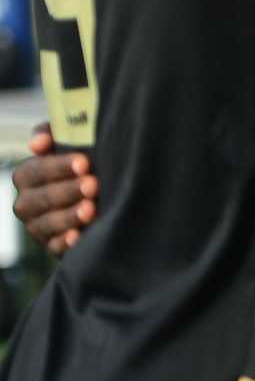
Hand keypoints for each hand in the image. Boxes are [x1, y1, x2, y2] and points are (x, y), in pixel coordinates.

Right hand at [12, 124, 96, 255]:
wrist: (102, 196)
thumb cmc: (84, 164)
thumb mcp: (70, 145)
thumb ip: (54, 134)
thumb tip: (38, 142)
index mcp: (27, 175)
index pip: (35, 170)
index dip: (58, 167)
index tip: (84, 162)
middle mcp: (26, 202)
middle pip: (41, 198)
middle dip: (68, 191)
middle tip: (93, 184)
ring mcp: (37, 226)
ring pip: (47, 223)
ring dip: (69, 217)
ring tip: (91, 209)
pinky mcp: (51, 246)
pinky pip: (54, 247)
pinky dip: (66, 242)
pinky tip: (79, 237)